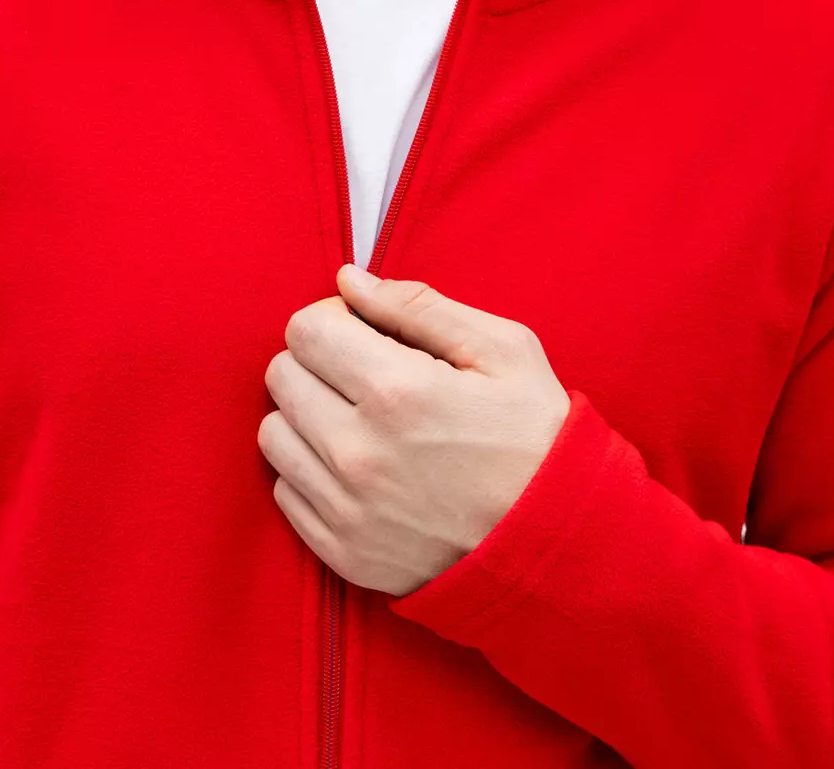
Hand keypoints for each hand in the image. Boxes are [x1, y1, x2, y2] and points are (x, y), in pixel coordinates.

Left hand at [258, 265, 571, 597]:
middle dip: (317, 360)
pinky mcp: (343, 553)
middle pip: (282, 377)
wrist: (559, 545)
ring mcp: (347, 509)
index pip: (305, 330)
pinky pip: (286, 492)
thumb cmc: (535, 436)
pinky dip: (311, 471)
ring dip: (306, 416)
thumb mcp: (502, 349)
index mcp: (398, 392)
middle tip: (363, 372)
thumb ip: (418, 306)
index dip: (332, 317)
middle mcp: (359, 453)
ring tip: (357, 419)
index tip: (362, 330)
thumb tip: (349, 280)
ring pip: (274, 434)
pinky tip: (358, 465)